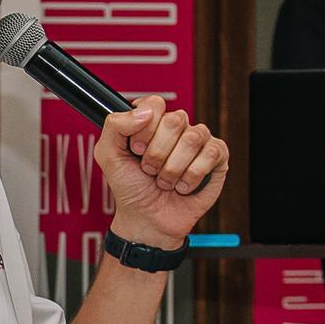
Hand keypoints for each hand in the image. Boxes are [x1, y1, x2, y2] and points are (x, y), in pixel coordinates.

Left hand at [95, 95, 226, 248]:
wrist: (146, 219)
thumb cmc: (130, 187)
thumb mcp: (108, 155)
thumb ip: (115, 125)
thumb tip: (145, 111)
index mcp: (152, 121)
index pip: (155, 104)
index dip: (144, 130)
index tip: (136, 149)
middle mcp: (177, 127)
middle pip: (175, 120)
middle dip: (156, 153)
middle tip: (149, 169)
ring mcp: (198, 140)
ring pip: (192, 139)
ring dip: (171, 169)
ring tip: (164, 180)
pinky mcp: (216, 157)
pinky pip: (211, 154)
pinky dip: (191, 177)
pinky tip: (183, 186)